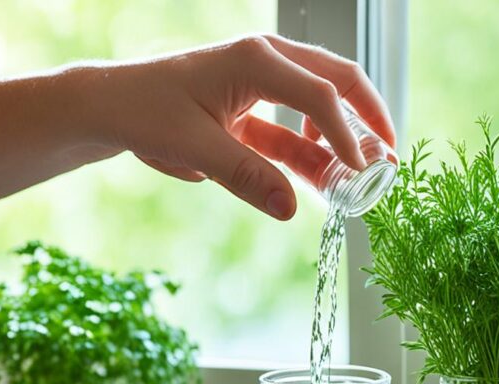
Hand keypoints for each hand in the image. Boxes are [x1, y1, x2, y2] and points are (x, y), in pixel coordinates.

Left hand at [78, 34, 396, 219]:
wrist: (108, 106)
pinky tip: (325, 181)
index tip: (365, 172)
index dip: (348, 136)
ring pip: (319, 105)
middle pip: (336, 81)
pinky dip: (311, 152)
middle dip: (368, 117)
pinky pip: (292, 128)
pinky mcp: (250, 106)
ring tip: (363, 178)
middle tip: (391, 156)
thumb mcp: (195, 148)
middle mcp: (265, 61)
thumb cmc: (144, 112)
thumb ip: (246, 177)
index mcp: (255, 60)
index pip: (319, 96)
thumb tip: (291, 209)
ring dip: (341, 140)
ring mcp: (259, 82)